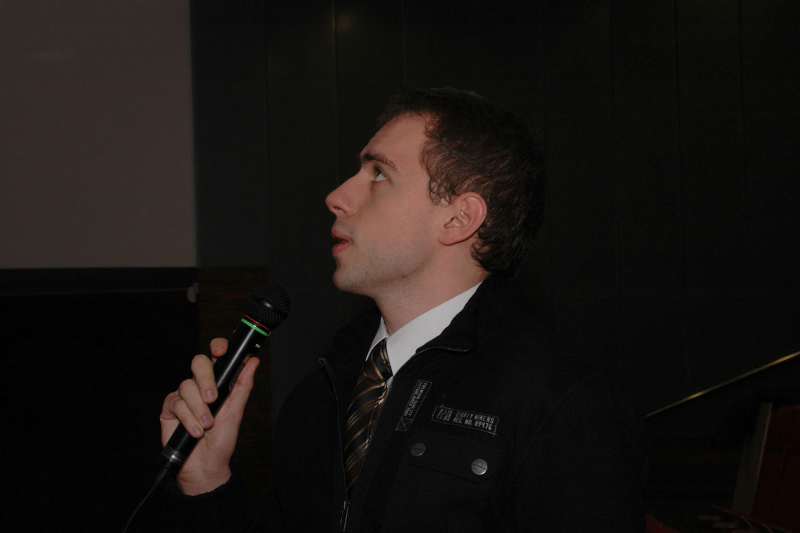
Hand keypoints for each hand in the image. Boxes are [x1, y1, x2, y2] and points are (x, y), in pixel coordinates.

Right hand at [159, 337, 259, 494]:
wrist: (206, 466)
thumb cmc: (222, 440)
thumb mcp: (236, 412)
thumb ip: (243, 385)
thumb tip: (253, 362)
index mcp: (218, 382)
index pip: (216, 356)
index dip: (218, 347)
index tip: (221, 350)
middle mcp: (200, 385)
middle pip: (198, 363)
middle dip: (205, 379)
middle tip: (213, 398)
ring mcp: (184, 396)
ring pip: (187, 385)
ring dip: (199, 408)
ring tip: (206, 425)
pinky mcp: (170, 408)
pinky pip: (176, 402)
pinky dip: (187, 418)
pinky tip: (195, 431)